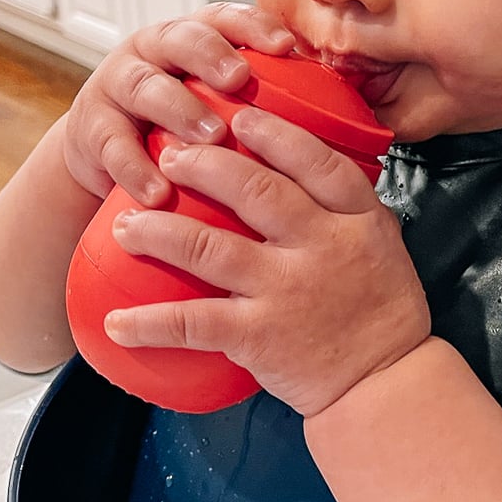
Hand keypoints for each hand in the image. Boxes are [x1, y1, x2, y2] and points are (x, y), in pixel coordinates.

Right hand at [62, 4, 292, 205]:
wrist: (105, 156)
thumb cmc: (179, 127)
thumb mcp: (216, 104)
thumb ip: (262, 101)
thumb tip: (345, 117)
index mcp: (191, 38)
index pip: (223, 18)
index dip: (252, 26)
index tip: (284, 45)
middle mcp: (152, 50)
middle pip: (182, 39)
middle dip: (212, 55)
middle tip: (240, 79)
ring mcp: (117, 84)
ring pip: (147, 86)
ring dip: (180, 109)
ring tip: (211, 136)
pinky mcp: (91, 127)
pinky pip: (112, 144)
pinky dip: (136, 169)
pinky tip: (159, 192)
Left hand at [103, 105, 431, 416]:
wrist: (385, 385)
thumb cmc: (383, 314)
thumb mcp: (383, 244)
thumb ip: (346, 208)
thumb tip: (306, 169)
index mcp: (358, 220)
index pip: (316, 162)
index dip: (274, 134)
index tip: (238, 116)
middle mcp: (321, 247)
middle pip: (255, 191)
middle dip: (204, 166)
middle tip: (169, 157)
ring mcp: (287, 290)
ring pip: (210, 247)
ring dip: (159, 232)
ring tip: (125, 225)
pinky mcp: (258, 336)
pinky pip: (192, 322)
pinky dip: (149, 323)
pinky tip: (116, 323)